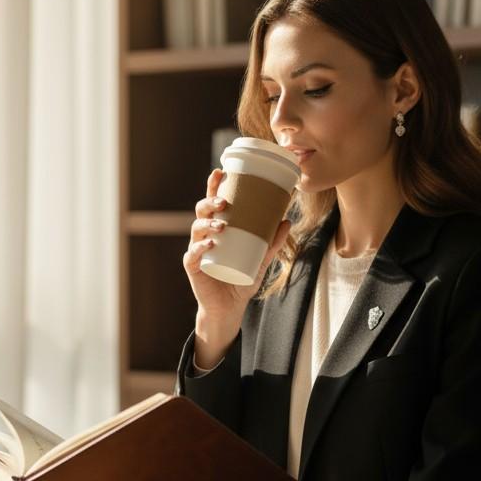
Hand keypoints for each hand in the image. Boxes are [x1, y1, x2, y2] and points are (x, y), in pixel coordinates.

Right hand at [184, 168, 291, 326]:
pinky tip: (211, 244)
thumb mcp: (261, 260)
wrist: (229, 308)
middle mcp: (204, 235)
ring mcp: (196, 250)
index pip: (213, 202)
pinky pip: (193, 253)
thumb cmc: (241, 280)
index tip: (219, 172)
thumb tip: (287, 220)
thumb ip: (272, 242)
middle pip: (201, 211)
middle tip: (225, 202)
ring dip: (208, 223)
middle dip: (210, 202)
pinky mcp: (193, 267)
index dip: (213, 186)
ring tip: (222, 225)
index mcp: (217, 228)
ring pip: (196, 229)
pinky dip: (201, 247)